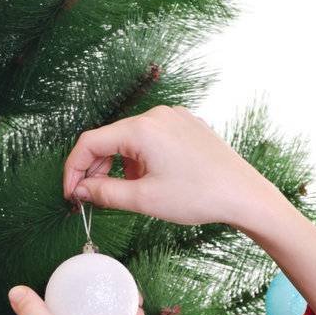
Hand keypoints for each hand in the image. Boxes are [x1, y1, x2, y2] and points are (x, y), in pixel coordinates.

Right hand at [62, 103, 277, 227]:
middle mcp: (156, 115)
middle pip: (110, 139)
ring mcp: (174, 117)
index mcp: (141, 128)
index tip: (71, 193)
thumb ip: (104, 192)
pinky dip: (143, 159)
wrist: (244, 195)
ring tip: (131, 193)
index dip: (74, 169)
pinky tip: (153, 181)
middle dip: (97, 169)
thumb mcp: (144, 200)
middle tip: (93, 198)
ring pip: (131, 140)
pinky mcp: (187, 125)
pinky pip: (153, 139)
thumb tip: (80, 189)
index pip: (90, 142)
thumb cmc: (199, 197)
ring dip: (121, 166)